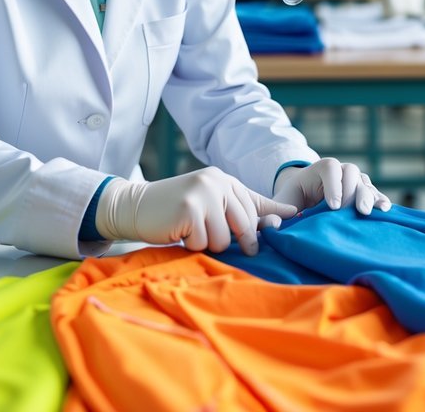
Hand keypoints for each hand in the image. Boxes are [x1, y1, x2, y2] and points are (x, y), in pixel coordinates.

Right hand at [94, 167, 298, 255]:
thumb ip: (243, 209)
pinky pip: (203, 242)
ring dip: (206, 244)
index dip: (263, 226)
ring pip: (224, 239)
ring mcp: (203, 193)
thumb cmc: (175, 211)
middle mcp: (216, 182)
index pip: (256, 206)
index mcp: (225, 180)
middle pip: (245, 224)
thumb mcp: (211, 203)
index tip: (274, 233)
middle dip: (235, 242)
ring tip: (190, 232)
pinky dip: (191, 245)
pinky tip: (178, 233)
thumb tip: (290, 214)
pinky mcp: (189, 208)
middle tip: (212, 241)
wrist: (135, 207)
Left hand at [273, 158, 391, 216]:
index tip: (333, 207)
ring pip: (365, 183)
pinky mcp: (364, 193)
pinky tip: (384, 211)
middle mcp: (341, 170)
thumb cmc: (294, 198)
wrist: (307, 197)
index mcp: (320, 168)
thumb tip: (273, 226)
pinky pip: (375, 194)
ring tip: (369, 212)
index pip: (330, 169)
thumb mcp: (283, 202)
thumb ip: (277, 211)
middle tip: (357, 211)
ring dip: (369, 197)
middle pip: (351, 173)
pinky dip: (380, 201)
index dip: (334, 185)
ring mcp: (354, 181)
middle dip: (354, 192)